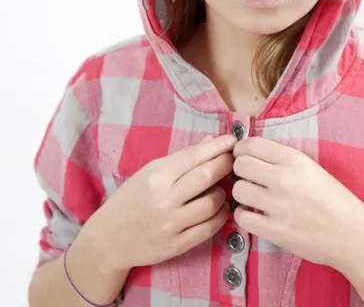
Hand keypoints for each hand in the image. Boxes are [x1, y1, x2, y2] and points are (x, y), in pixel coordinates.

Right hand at [88, 133, 236, 271]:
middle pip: (208, 175)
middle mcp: (164, 198)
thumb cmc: (130, 199)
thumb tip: (211, 142)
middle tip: (233, 161)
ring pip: (212, 203)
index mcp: (156, 175)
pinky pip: (209, 228)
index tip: (232, 140)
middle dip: (225, 164)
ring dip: (223, 193)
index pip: (194, 156)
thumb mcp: (149, 172)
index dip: (217, 146)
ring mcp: (171, 223)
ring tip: (221, 189)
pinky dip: (220, 216)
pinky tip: (219, 209)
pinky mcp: (177, 245)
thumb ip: (181, 158)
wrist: (108, 239)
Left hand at [232, 137, 363, 273]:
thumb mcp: (310, 168)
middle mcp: (284, 179)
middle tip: (249, 178)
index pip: (252, 144)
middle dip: (240, 171)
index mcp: (294, 159)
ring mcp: (279, 206)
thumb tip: (248, 153)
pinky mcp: (275, 231)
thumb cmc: (333, 200)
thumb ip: (281, 159)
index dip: (241, 150)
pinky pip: (241, 217)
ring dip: (242, 194)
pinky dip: (244, 216)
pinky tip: (254, 215)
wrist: (353, 235)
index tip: (242, 156)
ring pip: (238, 190)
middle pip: (240, 165)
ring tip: (253, 198)